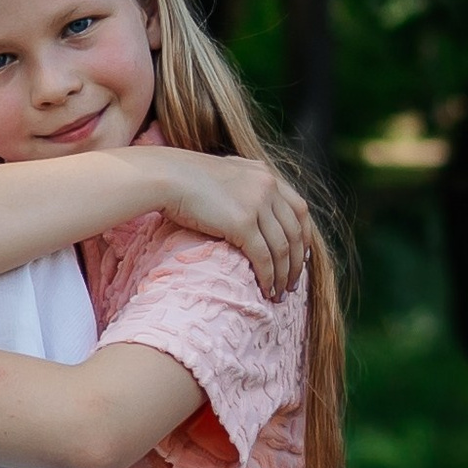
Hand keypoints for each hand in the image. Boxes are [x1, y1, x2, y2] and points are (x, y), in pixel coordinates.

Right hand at [152, 151, 313, 297]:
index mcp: (264, 174)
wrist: (165, 176)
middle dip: (296, 262)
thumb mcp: (222, 175)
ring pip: (282, 248)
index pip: (299, 209)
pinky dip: (268, 277)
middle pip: (295, 231)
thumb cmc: (182, 178)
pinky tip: (265, 290)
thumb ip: (240, 186)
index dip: (303, 237)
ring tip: (279, 294)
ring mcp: (257, 204)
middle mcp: (267, 187)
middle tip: (292, 284)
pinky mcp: (243, 223)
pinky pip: (264, 257)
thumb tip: (246, 207)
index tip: (299, 257)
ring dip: (283, 275)